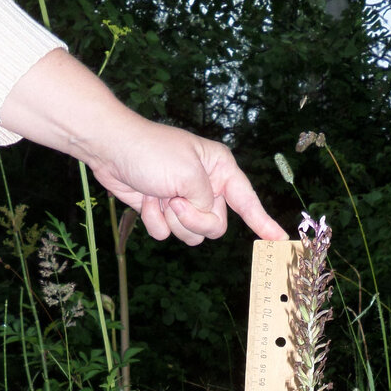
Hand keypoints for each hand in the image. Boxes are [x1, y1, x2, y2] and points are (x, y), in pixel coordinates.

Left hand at [1, 50, 287, 245]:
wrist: (110, 150)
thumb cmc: (151, 152)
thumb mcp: (189, 176)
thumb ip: (205, 205)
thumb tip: (203, 222)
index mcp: (220, 170)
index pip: (248, 201)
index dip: (263, 222)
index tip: (280, 240)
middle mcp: (206, 186)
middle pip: (215, 226)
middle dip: (194, 220)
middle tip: (176, 201)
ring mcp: (184, 200)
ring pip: (192, 234)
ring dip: (172, 221)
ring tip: (159, 197)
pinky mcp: (164, 210)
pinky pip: (168, 234)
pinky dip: (155, 221)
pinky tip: (146, 202)